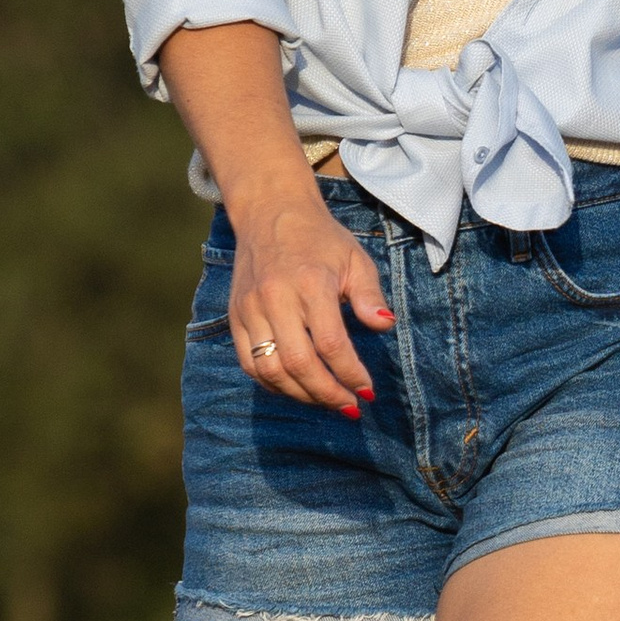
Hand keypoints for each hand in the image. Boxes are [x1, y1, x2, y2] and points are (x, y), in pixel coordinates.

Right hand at [226, 192, 393, 413]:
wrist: (271, 213)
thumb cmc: (321, 240)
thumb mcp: (356, 259)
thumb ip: (369, 295)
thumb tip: (384, 325)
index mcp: (310, 283)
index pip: (330, 343)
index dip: (349, 373)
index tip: (367, 391)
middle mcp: (275, 298)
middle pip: (298, 363)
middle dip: (327, 393)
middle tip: (350, 406)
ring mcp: (250, 309)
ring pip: (269, 369)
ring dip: (300, 395)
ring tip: (327, 402)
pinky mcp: (235, 317)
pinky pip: (249, 362)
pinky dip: (273, 383)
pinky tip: (298, 389)